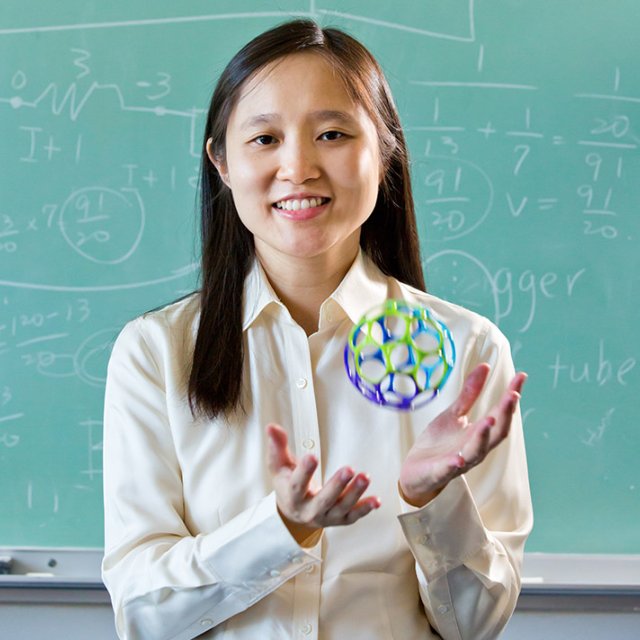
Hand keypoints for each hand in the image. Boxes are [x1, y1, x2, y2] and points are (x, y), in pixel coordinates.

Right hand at [266, 424, 380, 544]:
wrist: (294, 512)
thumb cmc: (288, 484)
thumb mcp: (279, 465)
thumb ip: (277, 446)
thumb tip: (272, 427)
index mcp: (292, 497)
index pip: (297, 485)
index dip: (304, 472)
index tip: (312, 456)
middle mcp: (309, 510)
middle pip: (323, 500)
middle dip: (337, 485)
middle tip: (348, 469)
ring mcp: (326, 517)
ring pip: (342, 508)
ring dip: (355, 493)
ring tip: (365, 477)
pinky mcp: (340, 520)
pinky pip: (354, 516)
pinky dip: (365, 509)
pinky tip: (376, 500)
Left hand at [398, 364, 526, 506]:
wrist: (415, 471)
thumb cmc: (439, 443)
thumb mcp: (454, 414)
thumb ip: (470, 394)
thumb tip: (485, 365)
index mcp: (480, 433)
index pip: (500, 413)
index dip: (511, 396)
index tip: (521, 377)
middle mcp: (475, 448)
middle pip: (496, 432)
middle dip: (505, 414)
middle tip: (513, 395)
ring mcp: (460, 461)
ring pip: (477, 451)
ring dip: (484, 436)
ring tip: (490, 419)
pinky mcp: (441, 472)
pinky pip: (450, 469)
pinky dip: (455, 464)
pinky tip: (459, 458)